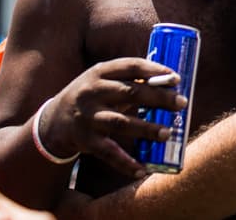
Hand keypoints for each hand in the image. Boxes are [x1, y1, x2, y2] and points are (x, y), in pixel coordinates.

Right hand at [39, 58, 184, 178]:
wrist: (54, 120)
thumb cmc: (90, 96)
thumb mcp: (102, 80)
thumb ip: (129, 79)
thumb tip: (169, 81)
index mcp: (99, 72)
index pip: (130, 66)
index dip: (155, 71)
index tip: (176, 78)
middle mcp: (92, 92)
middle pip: (130, 93)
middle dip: (158, 98)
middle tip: (182, 103)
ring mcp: (88, 117)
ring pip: (121, 123)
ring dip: (146, 128)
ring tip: (167, 133)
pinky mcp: (85, 141)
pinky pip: (108, 153)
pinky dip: (125, 163)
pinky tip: (142, 168)